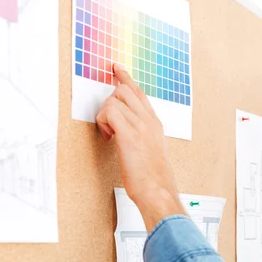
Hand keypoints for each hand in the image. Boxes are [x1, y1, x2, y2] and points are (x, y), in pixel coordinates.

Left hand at [96, 64, 185, 229]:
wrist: (158, 192)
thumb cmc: (154, 180)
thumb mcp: (152, 153)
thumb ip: (142, 138)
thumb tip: (126, 134)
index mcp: (155, 124)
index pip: (140, 93)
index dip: (126, 79)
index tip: (117, 69)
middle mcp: (149, 121)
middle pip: (125, 90)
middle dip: (110, 100)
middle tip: (108, 120)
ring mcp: (140, 126)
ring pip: (114, 99)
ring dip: (105, 115)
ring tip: (110, 134)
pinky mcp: (129, 134)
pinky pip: (109, 112)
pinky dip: (103, 121)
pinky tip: (108, 136)